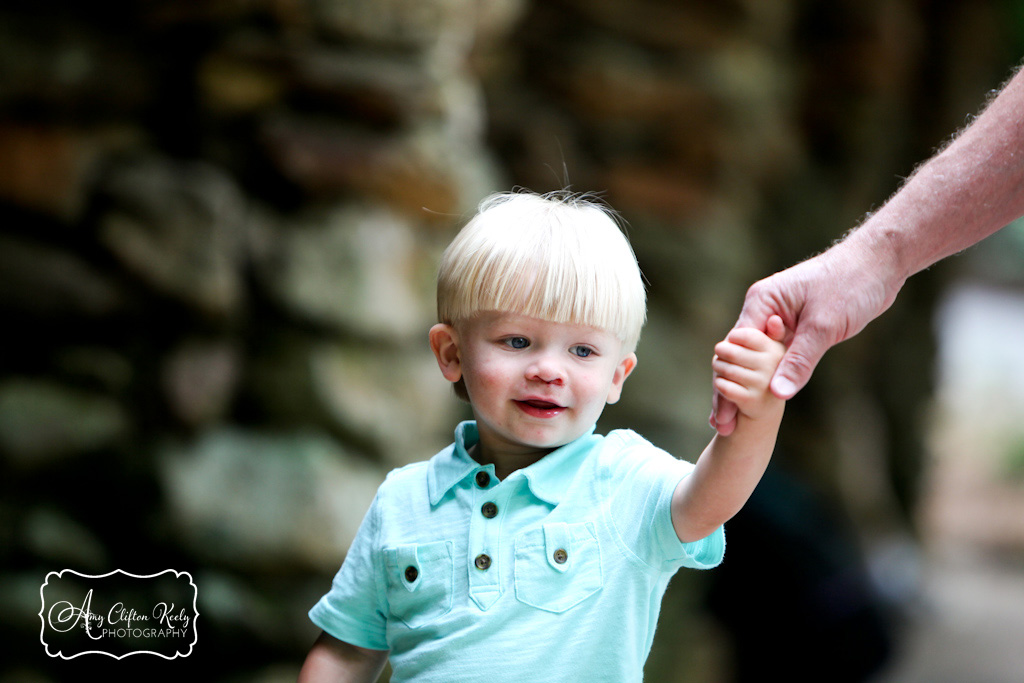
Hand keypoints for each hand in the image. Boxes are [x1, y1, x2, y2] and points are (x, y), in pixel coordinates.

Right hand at [710, 240, 899, 434]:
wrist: (880, 263)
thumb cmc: (851, 283)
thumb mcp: (824, 326)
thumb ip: (799, 361)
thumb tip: (777, 395)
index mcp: (762, 302)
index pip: (734, 349)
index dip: (726, 384)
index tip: (723, 415)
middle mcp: (764, 310)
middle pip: (738, 358)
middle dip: (728, 392)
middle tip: (721, 426)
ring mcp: (778, 320)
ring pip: (755, 361)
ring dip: (744, 390)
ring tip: (730, 423)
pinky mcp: (795, 328)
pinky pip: (774, 358)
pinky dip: (766, 380)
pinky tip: (758, 403)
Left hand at [711, 315, 786, 422]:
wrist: (766, 407)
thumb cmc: (765, 371)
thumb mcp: (772, 349)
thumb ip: (772, 333)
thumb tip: (774, 319)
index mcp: (777, 349)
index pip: (744, 335)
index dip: (732, 338)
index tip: (732, 342)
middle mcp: (773, 365)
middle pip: (729, 351)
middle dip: (720, 354)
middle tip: (721, 357)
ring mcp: (763, 383)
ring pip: (724, 368)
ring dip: (718, 369)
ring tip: (723, 370)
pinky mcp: (752, 400)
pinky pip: (723, 386)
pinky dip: (719, 384)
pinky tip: (726, 385)